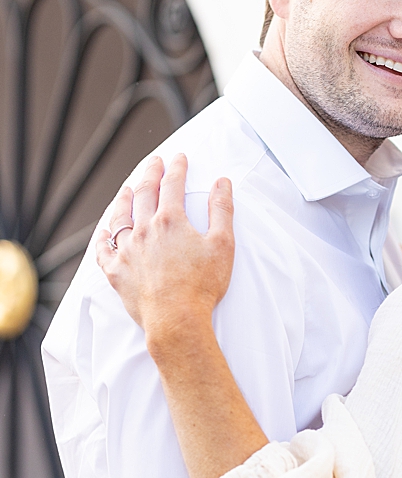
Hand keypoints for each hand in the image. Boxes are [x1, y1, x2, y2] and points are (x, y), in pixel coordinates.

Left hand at [95, 154, 234, 337]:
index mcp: (170, 221)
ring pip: (119, 217)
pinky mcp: (115, 271)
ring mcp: (126, 250)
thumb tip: (222, 183)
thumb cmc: (203, 285)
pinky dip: (103, 237)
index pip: (172, 185)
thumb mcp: (223, 244)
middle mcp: (143, 230)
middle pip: (143, 193)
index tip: (180, 158)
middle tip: (154, 162)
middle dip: (150, 174)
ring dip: (122, 199)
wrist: (176, 319)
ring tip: (125, 189)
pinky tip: (104, 232)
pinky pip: (103, 249)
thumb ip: (221, 210)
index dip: (177, 169)